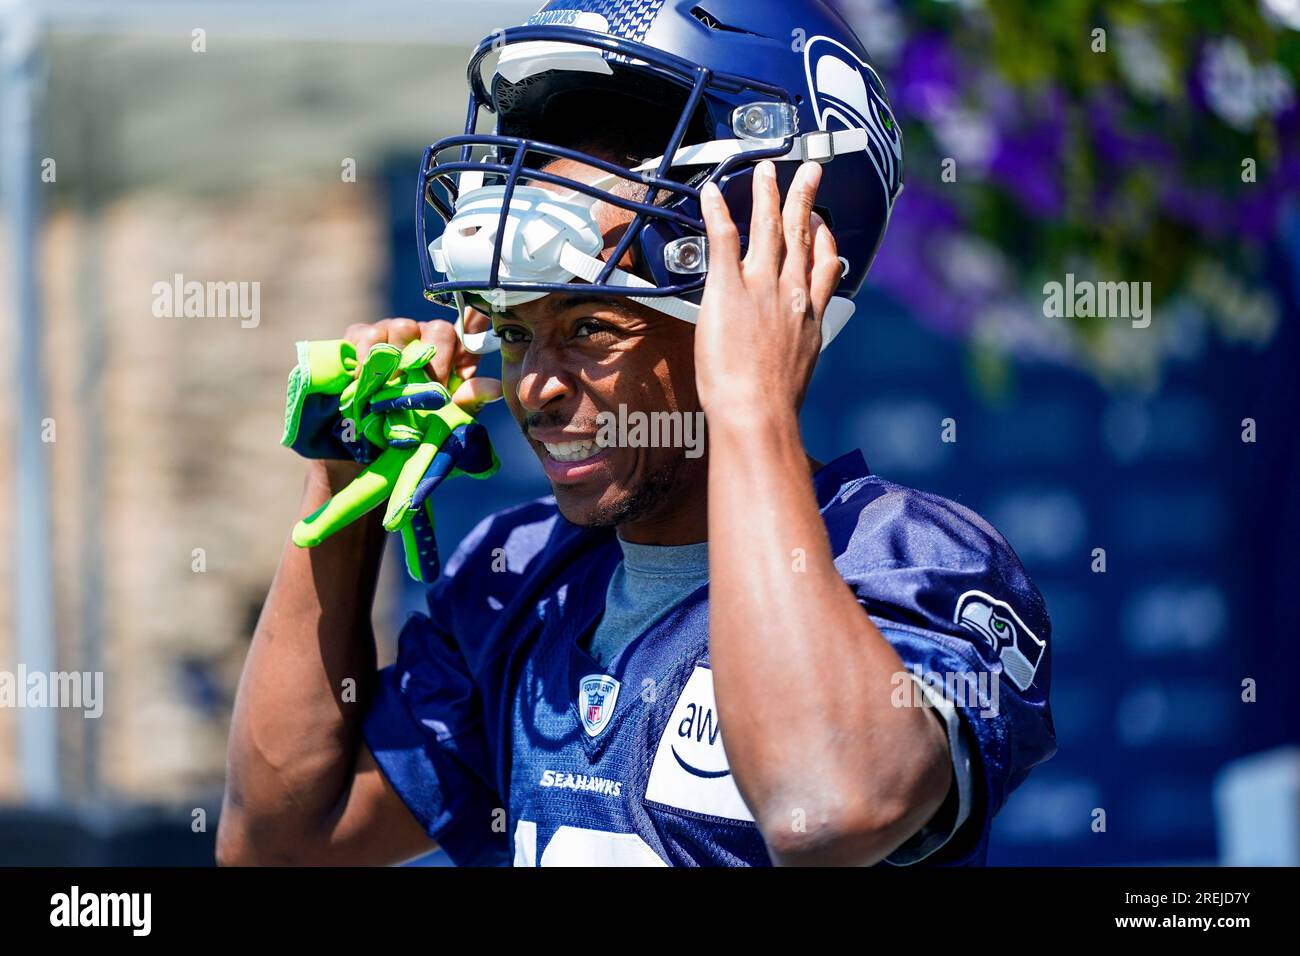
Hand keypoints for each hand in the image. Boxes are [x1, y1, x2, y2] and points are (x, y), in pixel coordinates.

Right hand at [344, 310, 502, 414]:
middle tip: (428, 389)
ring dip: (399, 358)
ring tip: (393, 386)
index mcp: (453, 353)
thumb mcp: (447, 417)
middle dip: (436, 360)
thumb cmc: (415, 423)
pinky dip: (368, 357)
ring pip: (403, 327)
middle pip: (439, 329)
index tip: (482, 316)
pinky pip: (369, 335)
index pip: (471, 328)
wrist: (370, 437)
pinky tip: (366, 377)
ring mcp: (393, 331)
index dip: (478, 319)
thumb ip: (470, 401)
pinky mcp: (362, 334)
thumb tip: (496, 388)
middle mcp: (426, 336)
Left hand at [694, 160, 839, 421]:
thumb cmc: (774, 406)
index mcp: (809, 315)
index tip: (824, 226)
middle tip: (808, 173)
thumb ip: (795, 349)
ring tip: (767, 171)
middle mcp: (791, 294)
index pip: (824, 267)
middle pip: (801, 236)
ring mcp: (761, 287)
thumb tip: (789, 354)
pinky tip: (712, 193)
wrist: (758, 412)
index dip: (825, 241)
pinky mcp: (728, 288)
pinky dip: (718, 212)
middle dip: (804, 200)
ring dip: (768, 195)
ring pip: (768, 228)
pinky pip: (724, 239)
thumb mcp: (799, 372)